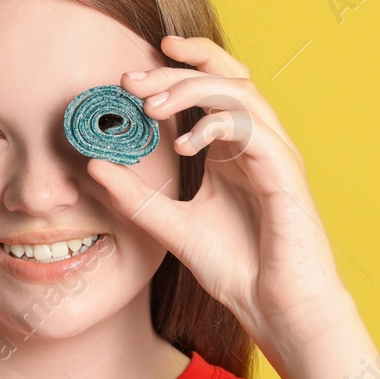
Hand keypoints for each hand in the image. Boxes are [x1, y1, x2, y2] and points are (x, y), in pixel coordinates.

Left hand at [85, 34, 352, 345]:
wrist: (277, 308)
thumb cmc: (238, 269)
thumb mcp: (171, 228)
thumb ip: (136, 198)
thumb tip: (94, 165)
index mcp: (234, 149)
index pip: (209, 87)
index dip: (175, 70)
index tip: (128, 76)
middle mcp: (258, 143)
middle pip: (225, 76)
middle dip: (178, 69)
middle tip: (131, 80)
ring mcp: (275, 154)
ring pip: (240, 92)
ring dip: (193, 90)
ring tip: (151, 106)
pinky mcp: (285, 173)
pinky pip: (254, 129)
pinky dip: (217, 125)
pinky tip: (184, 144)